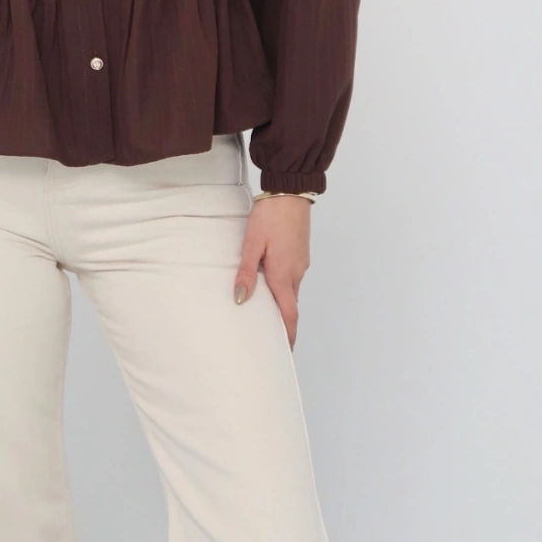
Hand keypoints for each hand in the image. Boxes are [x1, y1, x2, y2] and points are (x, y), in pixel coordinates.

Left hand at [234, 195, 311, 349]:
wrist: (290, 190)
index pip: (289, 315)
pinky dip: (284, 285)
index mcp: (284, 274)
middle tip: (270, 336)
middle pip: (291, 305)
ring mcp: (301, 262)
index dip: (288, 335)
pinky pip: (293, 276)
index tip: (284, 351)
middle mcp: (296, 272)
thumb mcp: (252, 243)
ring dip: (282, 302)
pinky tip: (269, 281)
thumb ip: (246, 272)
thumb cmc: (270, 215)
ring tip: (265, 310)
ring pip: (292, 289)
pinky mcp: (300, 252)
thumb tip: (240, 299)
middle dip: (283, 322)